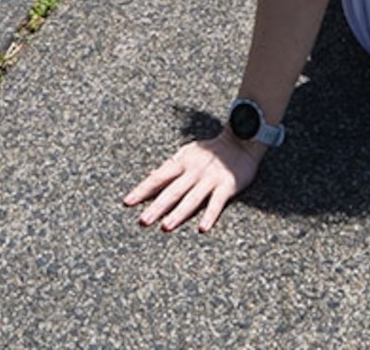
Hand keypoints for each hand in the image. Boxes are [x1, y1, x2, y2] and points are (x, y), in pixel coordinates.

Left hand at [124, 130, 264, 233]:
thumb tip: (150, 175)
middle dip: (156, 206)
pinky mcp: (227, 185)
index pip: (158, 177)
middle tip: (143, 221)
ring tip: (166, 226)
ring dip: (178, 213)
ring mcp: (210, 178)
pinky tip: (202, 228)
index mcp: (182, 161)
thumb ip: (170, 166)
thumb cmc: (211, 151)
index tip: (127, 202)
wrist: (241, 141)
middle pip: (172, 190)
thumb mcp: (188, 153)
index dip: (142, 189)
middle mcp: (194, 170)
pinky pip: (217, 203)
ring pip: (192, 199)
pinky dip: (210, 215)